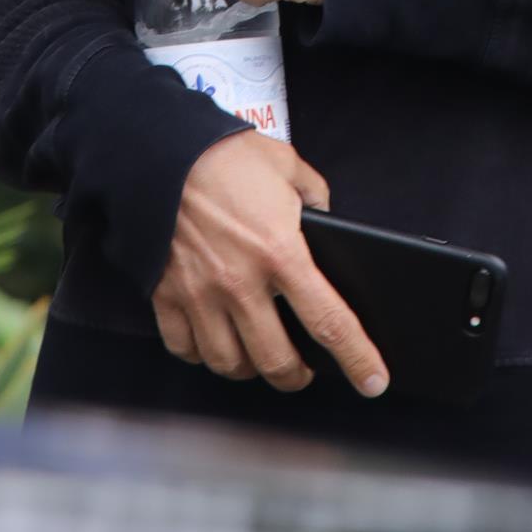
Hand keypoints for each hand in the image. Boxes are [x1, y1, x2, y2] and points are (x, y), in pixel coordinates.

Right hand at [153, 132, 388, 398]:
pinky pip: (183, 347)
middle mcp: (241, 282)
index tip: (372, 381)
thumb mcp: (287, 165)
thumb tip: (324, 219)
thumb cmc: (223, 155)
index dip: (357, 359)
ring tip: (259, 358)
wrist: (159, 150)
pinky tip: (212, 342)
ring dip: (250, 369)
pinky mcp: (165, 294)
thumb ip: (315, 195)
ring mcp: (200, 293)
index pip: (329, 322)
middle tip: (305, 371)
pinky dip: (201, 354)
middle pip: (276, 360)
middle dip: (297, 377)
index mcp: (280, 252)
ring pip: (229, 363)